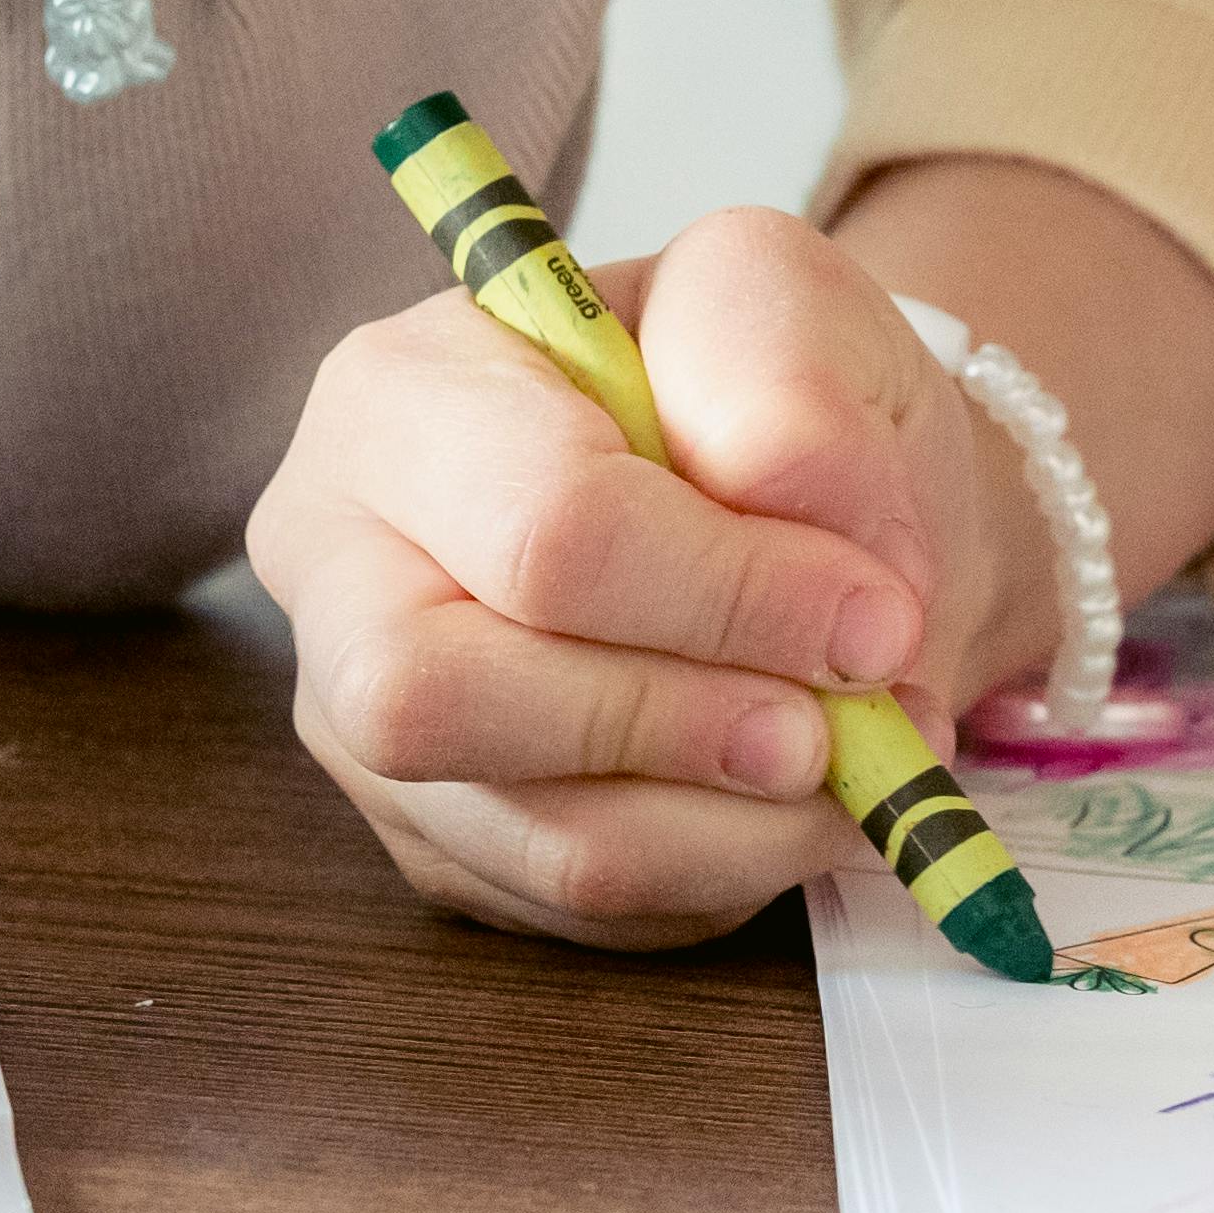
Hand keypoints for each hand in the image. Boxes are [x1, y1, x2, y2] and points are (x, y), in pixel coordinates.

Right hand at [249, 210, 1044, 945]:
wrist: (805, 511)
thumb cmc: (765, 399)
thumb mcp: (792, 306)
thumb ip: (780, 370)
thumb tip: (780, 491)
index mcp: (396, 394)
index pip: (537, 525)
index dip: (726, 593)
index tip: (877, 617)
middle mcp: (336, 565)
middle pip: (438, 701)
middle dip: (680, 724)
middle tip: (836, 724)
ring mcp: (365, 722)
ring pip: (532, 836)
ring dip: (734, 822)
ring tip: (851, 759)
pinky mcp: (440, 842)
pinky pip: (579, 906)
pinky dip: (720, 868)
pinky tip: (782, 798)